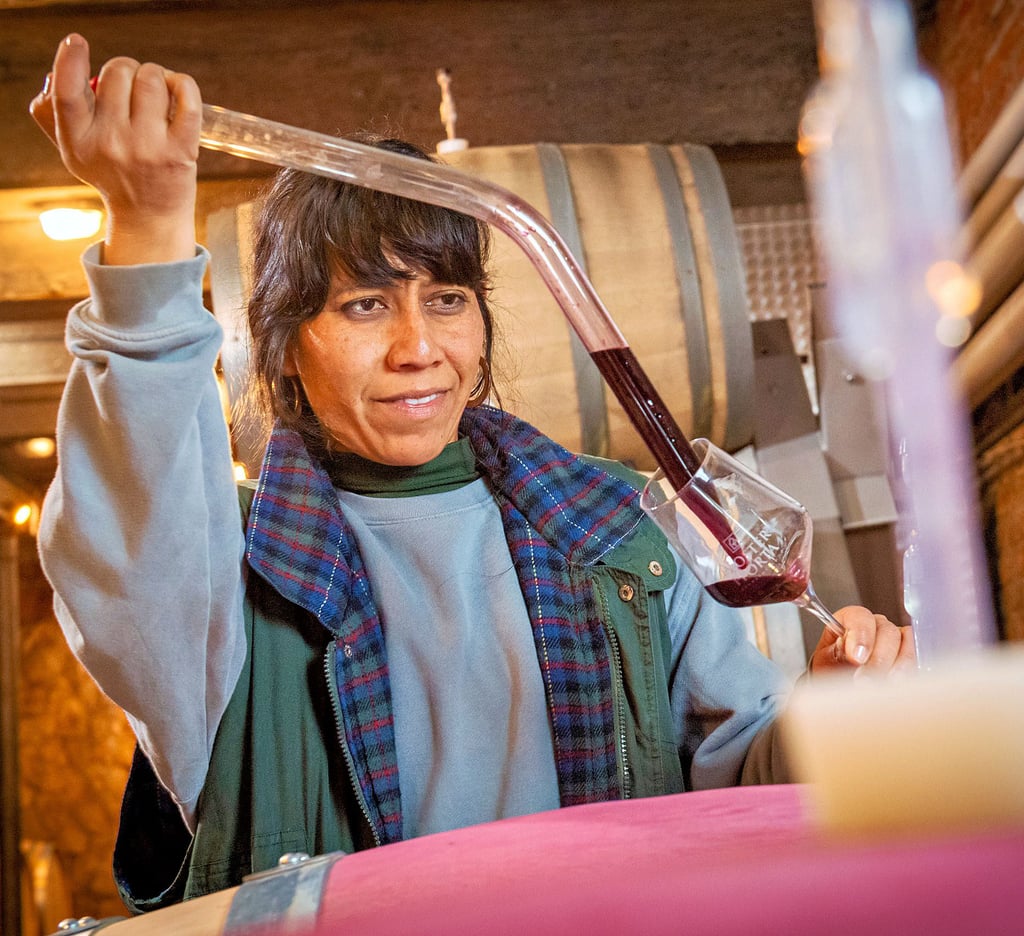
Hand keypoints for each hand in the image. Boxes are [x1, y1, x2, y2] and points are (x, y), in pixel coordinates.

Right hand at [29, 33, 200, 264]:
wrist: (149, 217)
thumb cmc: (113, 174)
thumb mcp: (76, 151)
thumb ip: (62, 114)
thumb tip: (60, 70)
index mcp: (78, 140)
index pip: (68, 93)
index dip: (69, 60)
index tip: (76, 42)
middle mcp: (111, 143)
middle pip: (117, 73)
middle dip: (126, 69)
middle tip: (132, 87)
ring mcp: (148, 148)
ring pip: (151, 78)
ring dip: (155, 74)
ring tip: (156, 93)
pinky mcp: (181, 151)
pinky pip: (187, 98)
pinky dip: (183, 84)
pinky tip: (177, 89)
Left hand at [809, 605, 915, 677]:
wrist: (841, 687)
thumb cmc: (832, 670)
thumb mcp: (827, 662)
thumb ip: (836, 655)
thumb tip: (847, 649)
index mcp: (850, 620)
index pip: (860, 617)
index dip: (861, 635)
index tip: (857, 658)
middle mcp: (876, 626)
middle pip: (887, 632)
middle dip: (878, 659)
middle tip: (866, 681)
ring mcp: (896, 640)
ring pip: (907, 644)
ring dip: (897, 667)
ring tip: (882, 685)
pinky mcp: (911, 656)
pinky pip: (919, 658)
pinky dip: (910, 672)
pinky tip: (897, 684)